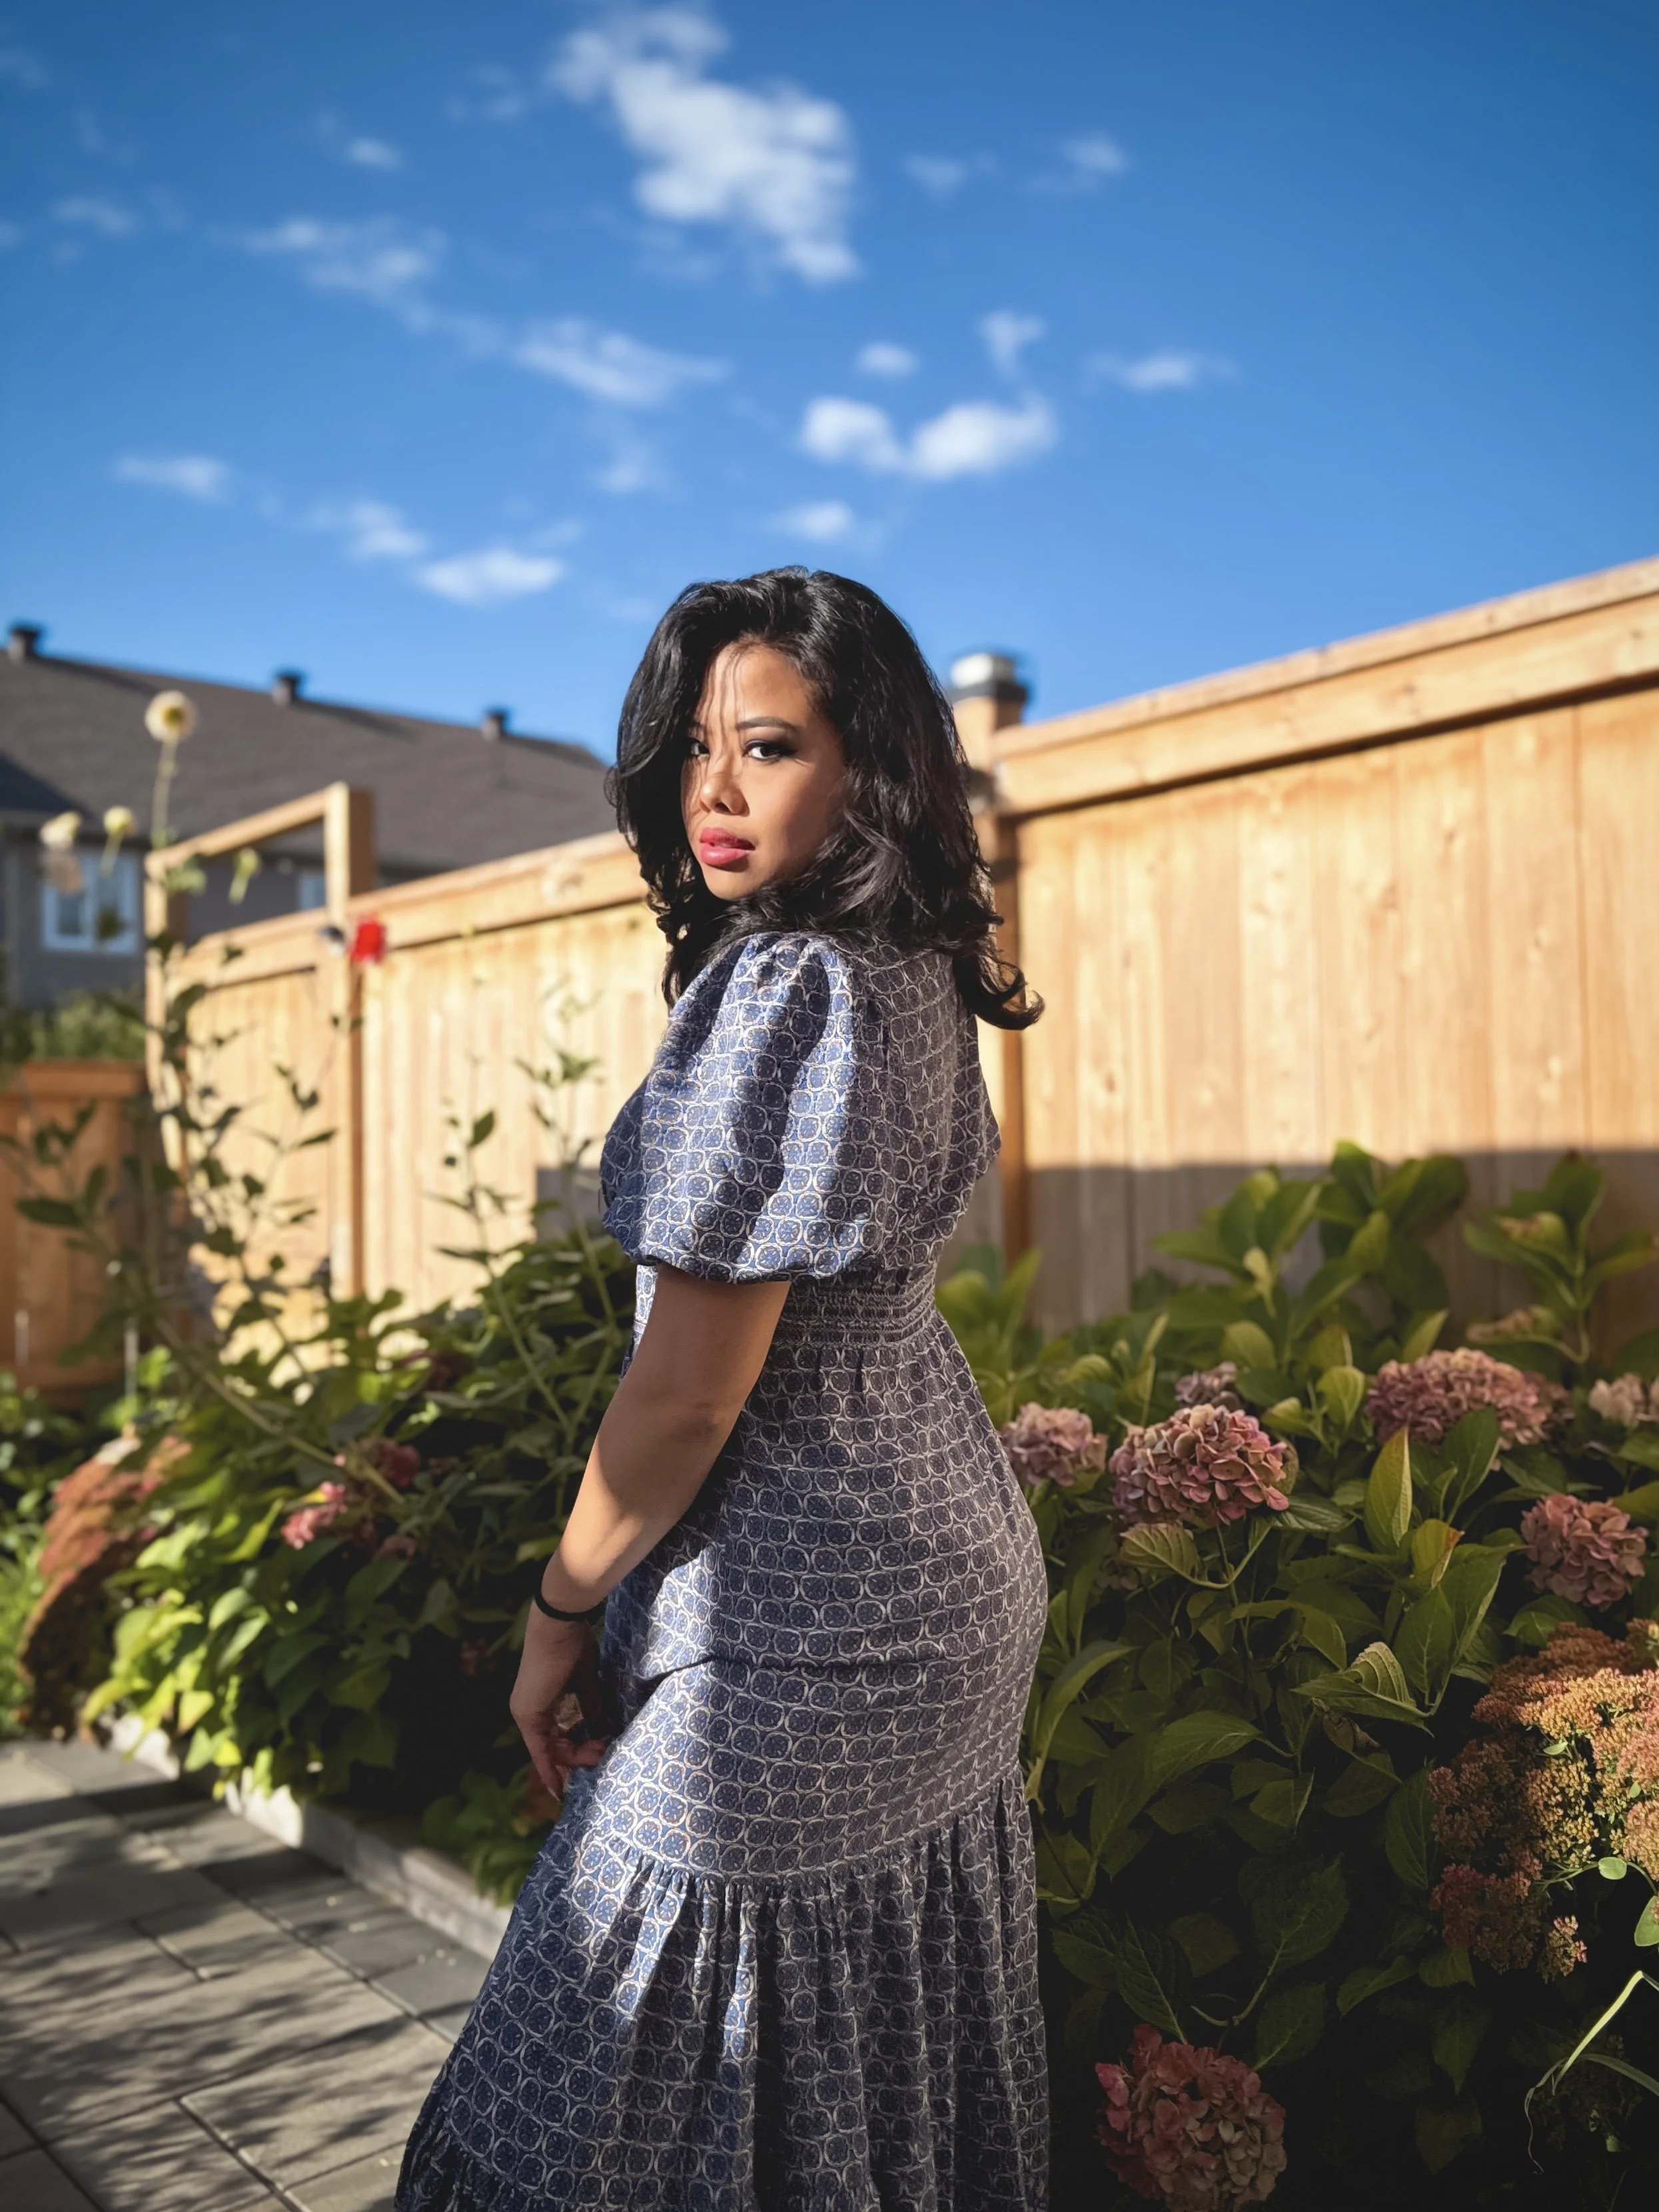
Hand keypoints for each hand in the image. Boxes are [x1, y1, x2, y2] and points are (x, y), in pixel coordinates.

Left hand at [509, 1611, 612, 1798]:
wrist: (559, 1624)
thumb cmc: (573, 1645)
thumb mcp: (585, 1680)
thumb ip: (589, 1704)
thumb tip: (600, 1726)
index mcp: (539, 1700)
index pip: (553, 1735)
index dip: (568, 1754)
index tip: (586, 1766)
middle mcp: (527, 1710)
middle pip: (553, 1746)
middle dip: (578, 1756)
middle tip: (602, 1753)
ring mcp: (525, 1713)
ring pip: (549, 1749)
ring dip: (573, 1758)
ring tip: (600, 1754)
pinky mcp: (528, 1715)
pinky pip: (540, 1749)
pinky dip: (551, 1767)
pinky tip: (560, 1785)